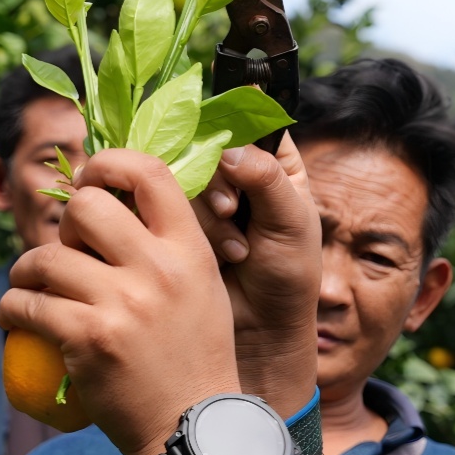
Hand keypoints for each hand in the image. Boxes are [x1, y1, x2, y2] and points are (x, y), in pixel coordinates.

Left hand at [0, 149, 240, 454]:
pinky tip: (16, 318)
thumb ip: (168, 249)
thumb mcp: (202, 291)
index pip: (149, 172)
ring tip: (31, 289)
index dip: (107, 165)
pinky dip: (11, 309)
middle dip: (62, 226)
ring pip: (45, 257)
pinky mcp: (88, 339)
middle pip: (86, 206)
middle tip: (65, 253)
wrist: (193, 431)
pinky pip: (26, 305)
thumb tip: (114, 203)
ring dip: (26, 272)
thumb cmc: (195, 360)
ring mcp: (123, 303)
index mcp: (190, 251)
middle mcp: (159, 269)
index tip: (88, 183)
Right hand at [191, 134, 320, 417]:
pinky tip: (213, 253)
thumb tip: (229, 149)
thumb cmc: (288, 277)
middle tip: (230, 210)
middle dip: (216, 180)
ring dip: (205, 211)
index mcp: (273, 162)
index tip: (231, 160)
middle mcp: (236, 173)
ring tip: (235, 248)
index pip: (246, 122)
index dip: (233, 136)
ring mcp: (202, 198)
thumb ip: (266, 179)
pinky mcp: (173, 222)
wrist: (261, 332)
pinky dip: (183, 226)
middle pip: (206, 145)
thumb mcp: (291, 224)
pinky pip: (162, 204)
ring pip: (183, 175)